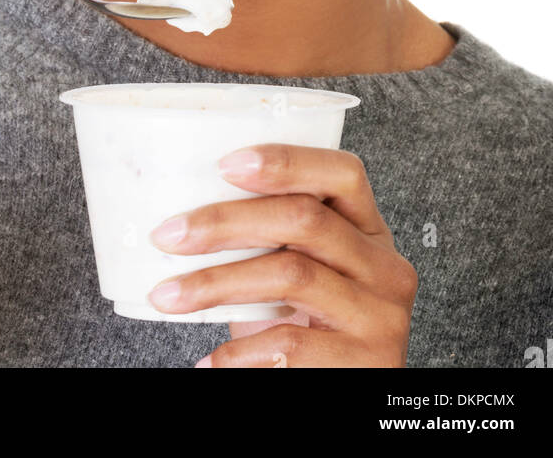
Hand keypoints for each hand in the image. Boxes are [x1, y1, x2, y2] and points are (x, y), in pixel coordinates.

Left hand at [147, 143, 417, 367]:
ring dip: (216, 284)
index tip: (224, 164)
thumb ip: (270, 237)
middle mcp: (385, 266)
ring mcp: (382, 314)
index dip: (286, 161)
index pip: (342, 173)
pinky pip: (291, 343)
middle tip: (168, 234)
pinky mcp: (368, 361)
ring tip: (167, 296)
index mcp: (369, 229)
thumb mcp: (300, 270)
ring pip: (292, 275)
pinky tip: (211, 359)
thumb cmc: (306, 325)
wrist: (343, 390)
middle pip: (305, 220)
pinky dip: (240, 352)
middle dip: (226, 222)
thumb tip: (182, 209)